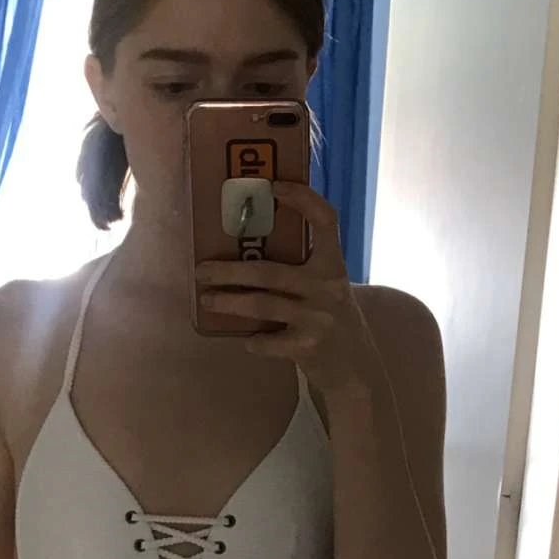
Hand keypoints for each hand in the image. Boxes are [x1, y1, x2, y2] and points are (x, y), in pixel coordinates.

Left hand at [194, 179, 380, 398]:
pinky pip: (269, 340)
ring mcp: (318, 318)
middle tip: (201, 270)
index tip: (273, 187)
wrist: (357, 371)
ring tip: (207, 299)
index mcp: (334, 266)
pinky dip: (254, 341)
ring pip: (261, 304)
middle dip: (229, 270)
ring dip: (228, 302)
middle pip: (269, 270)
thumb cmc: (333, 322)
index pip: (325, 220)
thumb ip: (303, 271)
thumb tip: (248, 252)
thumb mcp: (328, 290)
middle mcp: (327, 287)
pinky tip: (246, 340)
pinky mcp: (308, 346)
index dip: (302, 199)